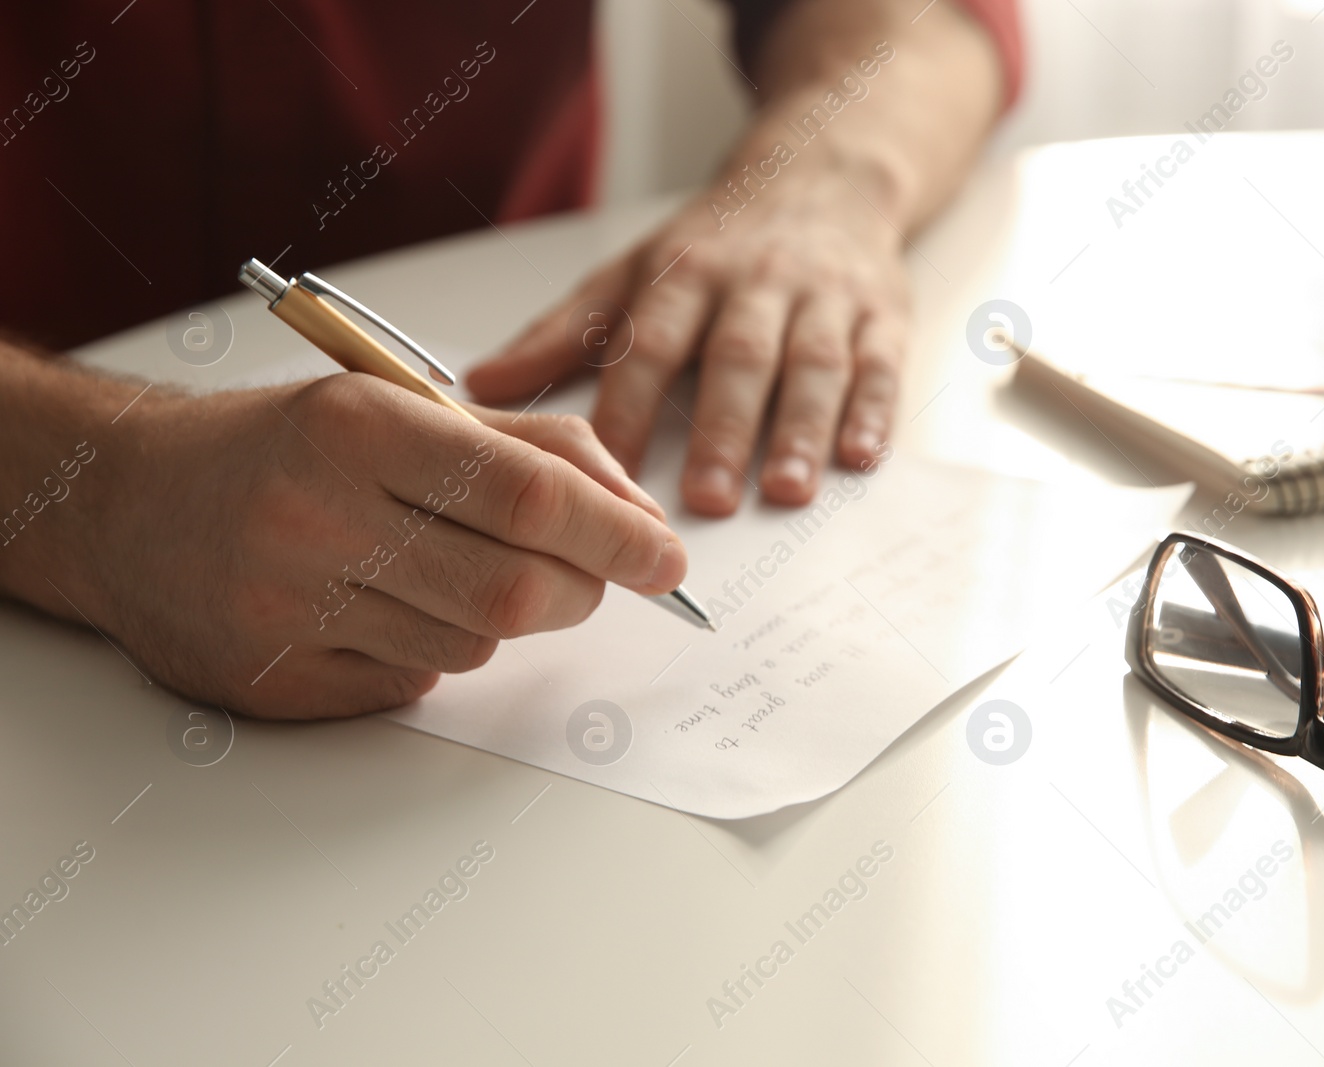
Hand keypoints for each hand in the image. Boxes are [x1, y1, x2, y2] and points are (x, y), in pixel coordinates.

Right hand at [82, 374, 685, 717]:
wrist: (130, 504)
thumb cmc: (288, 447)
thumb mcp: (400, 407)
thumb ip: (532, 448)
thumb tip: (638, 514)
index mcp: (357, 427)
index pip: (530, 494)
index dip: (619, 533)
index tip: (668, 557)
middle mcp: (315, 515)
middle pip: (518, 587)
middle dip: (584, 588)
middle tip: (593, 575)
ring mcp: (288, 607)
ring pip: (475, 641)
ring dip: (499, 614)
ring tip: (443, 566)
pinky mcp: (275, 681)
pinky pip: (416, 683)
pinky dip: (434, 649)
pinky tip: (384, 607)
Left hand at [466, 168, 909, 515]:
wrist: (824, 174)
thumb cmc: (718, 242)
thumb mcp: (631, 272)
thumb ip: (561, 335)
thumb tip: (480, 386)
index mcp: (682, 273)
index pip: (649, 344)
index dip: (626, 407)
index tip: (608, 471)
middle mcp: (753, 283)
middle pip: (735, 358)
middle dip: (720, 429)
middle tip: (705, 498)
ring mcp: (823, 297)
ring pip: (812, 364)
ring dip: (800, 429)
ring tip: (785, 491)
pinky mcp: (882, 314)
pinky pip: (879, 364)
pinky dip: (874, 412)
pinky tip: (860, 456)